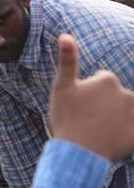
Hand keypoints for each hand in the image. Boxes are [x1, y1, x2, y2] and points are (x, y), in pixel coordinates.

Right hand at [49, 34, 133, 161]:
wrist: (77, 153)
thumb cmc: (67, 117)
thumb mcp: (62, 86)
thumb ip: (68, 59)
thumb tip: (65, 35)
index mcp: (108, 80)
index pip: (103, 80)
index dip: (90, 92)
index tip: (81, 105)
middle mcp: (127, 94)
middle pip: (116, 96)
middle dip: (106, 104)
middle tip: (89, 118)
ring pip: (126, 111)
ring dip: (117, 117)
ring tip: (100, 130)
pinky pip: (132, 127)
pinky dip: (126, 131)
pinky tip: (113, 137)